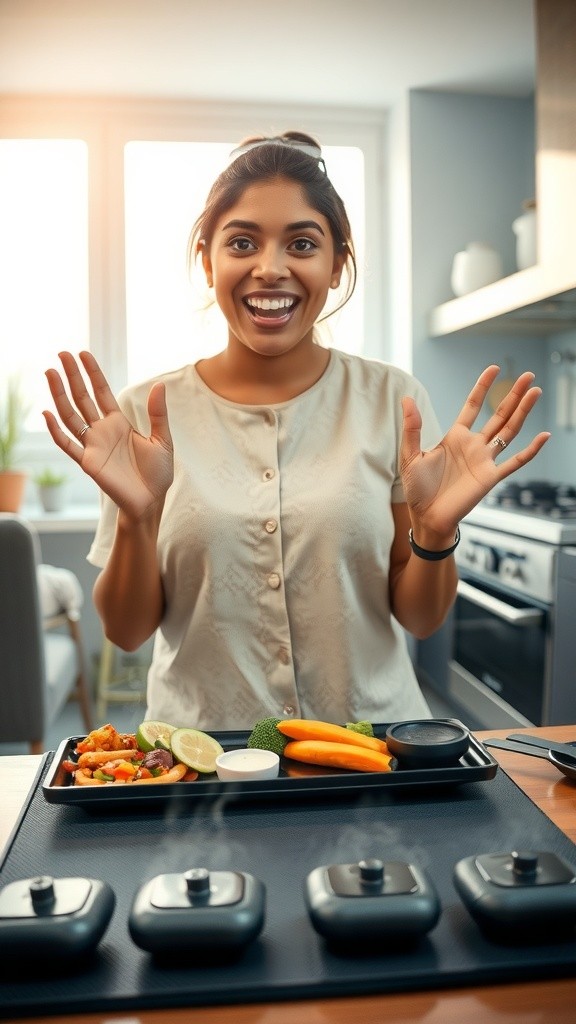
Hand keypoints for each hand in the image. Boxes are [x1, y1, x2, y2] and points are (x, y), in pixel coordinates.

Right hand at [43, 351, 173, 521]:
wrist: (151, 501)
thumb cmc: (157, 473)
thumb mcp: (162, 439)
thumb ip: (158, 413)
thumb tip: (159, 384)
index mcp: (119, 422)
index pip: (101, 392)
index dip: (92, 373)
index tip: (83, 354)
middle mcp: (102, 430)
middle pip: (82, 398)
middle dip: (72, 376)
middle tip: (62, 353)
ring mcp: (93, 445)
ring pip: (71, 415)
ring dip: (59, 395)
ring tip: (50, 373)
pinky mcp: (88, 462)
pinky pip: (68, 444)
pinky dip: (56, 430)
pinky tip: (47, 413)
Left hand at [399, 365, 550, 539]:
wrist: (427, 517)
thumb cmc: (417, 489)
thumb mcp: (410, 455)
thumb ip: (411, 427)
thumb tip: (407, 399)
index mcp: (455, 437)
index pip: (473, 405)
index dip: (483, 387)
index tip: (494, 368)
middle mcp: (474, 445)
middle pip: (498, 414)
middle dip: (513, 394)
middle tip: (527, 376)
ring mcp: (485, 460)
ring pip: (509, 430)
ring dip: (523, 411)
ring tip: (535, 391)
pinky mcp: (491, 477)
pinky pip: (516, 462)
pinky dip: (531, 450)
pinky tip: (543, 436)